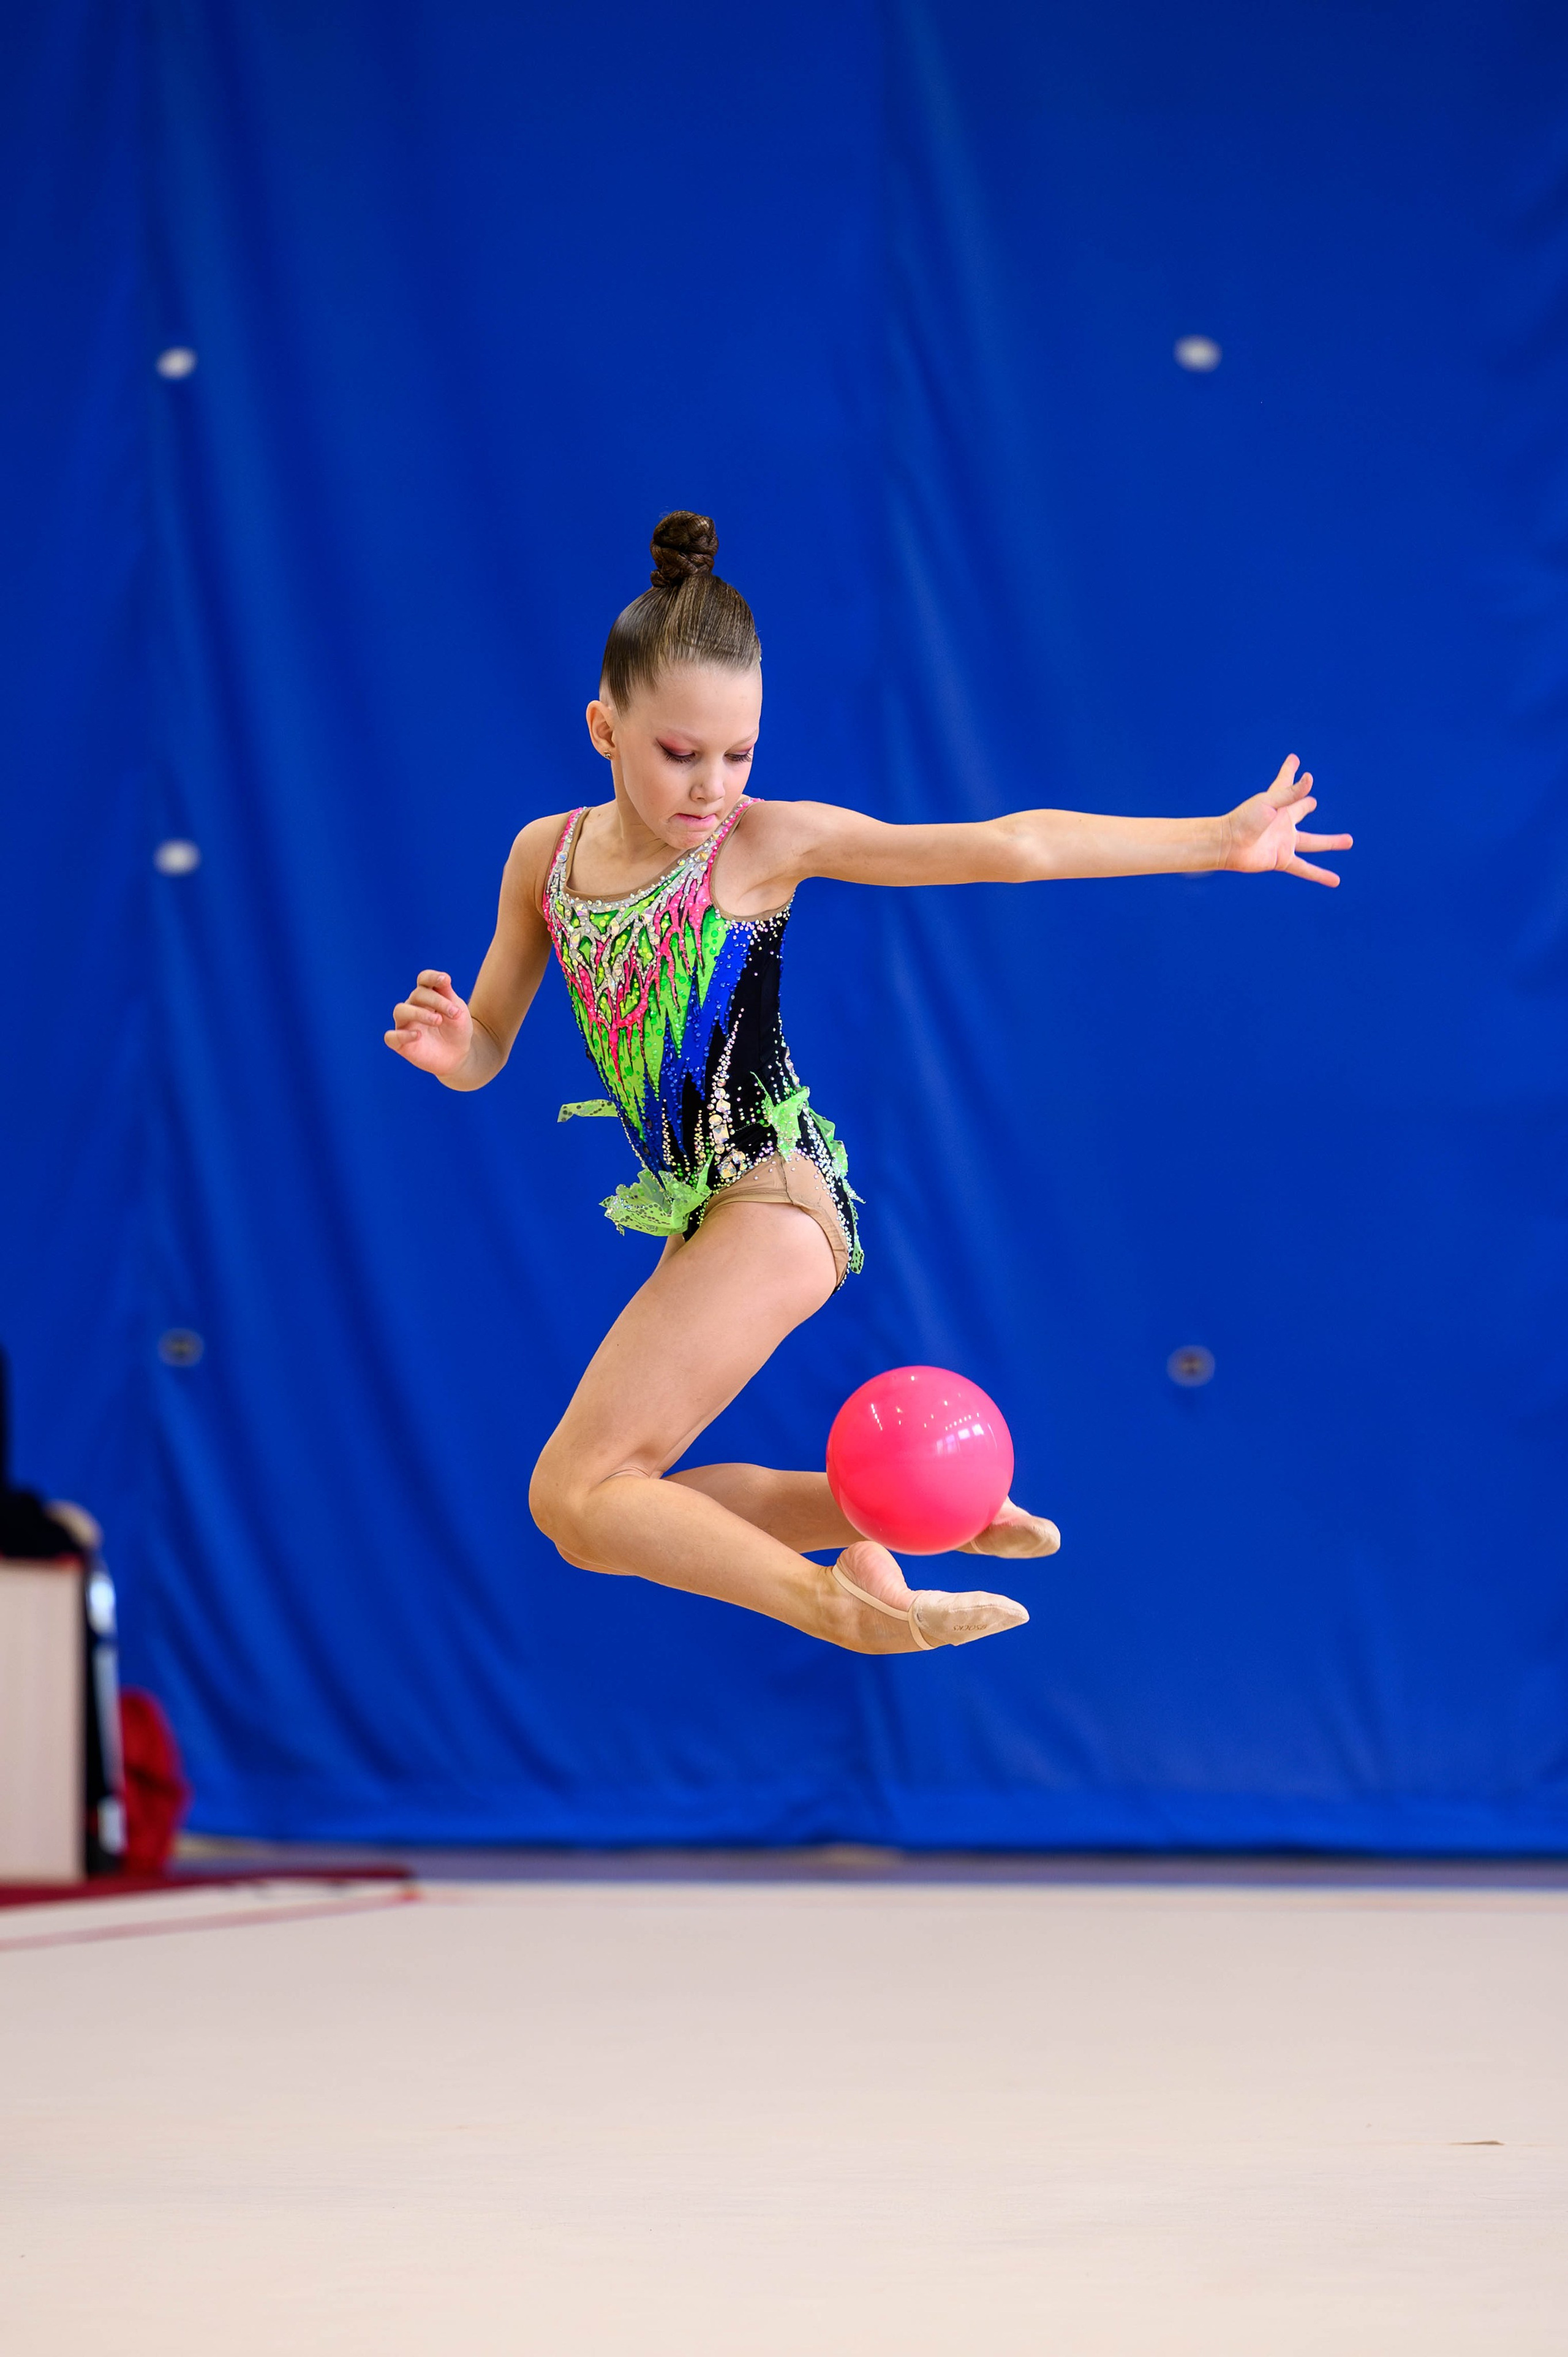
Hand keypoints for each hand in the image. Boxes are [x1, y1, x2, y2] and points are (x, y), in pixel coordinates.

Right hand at [384, 969, 473, 1076]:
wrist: (458, 1055)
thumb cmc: (457, 1030)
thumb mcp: (458, 1012)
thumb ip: (448, 995)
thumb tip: (444, 978)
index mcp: (427, 996)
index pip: (423, 980)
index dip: (432, 977)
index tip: (446, 980)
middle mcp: (413, 1007)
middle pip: (417, 994)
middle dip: (436, 1000)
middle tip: (454, 1013)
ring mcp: (405, 1024)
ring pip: (400, 1010)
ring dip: (419, 1013)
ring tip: (438, 1021)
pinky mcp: (401, 1043)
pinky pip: (391, 1036)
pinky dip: (402, 1035)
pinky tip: (419, 1035)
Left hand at [1222, 757, 1351, 885]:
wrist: (1228, 846)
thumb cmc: (1244, 820)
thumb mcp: (1268, 803)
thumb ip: (1290, 794)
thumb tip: (1310, 779)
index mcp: (1278, 804)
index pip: (1286, 783)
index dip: (1290, 771)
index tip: (1293, 759)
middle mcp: (1283, 822)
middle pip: (1300, 811)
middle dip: (1306, 805)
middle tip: (1312, 803)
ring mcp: (1284, 841)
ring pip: (1313, 843)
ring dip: (1331, 842)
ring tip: (1349, 841)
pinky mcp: (1283, 859)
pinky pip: (1306, 869)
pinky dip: (1320, 875)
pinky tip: (1335, 881)